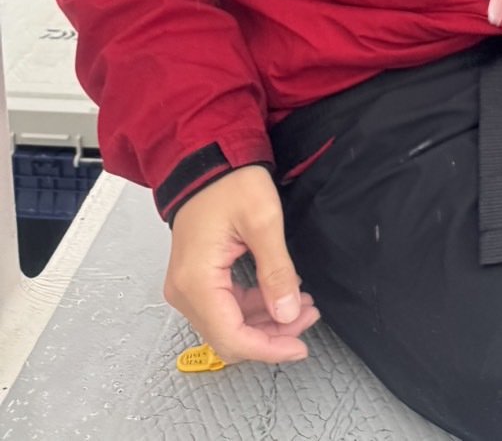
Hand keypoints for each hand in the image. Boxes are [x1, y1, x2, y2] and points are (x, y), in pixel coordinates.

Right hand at [164, 165, 319, 364]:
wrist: (207, 159)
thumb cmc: (230, 182)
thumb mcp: (263, 221)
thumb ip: (277, 272)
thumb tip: (289, 314)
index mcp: (196, 281)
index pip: (232, 337)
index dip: (268, 348)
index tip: (300, 346)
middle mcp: (185, 291)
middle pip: (229, 336)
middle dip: (272, 335)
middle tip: (309, 316)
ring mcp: (188, 286)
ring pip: (229, 325)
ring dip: (266, 322)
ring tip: (302, 304)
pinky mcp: (197, 278)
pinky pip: (225, 307)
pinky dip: (254, 308)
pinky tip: (280, 293)